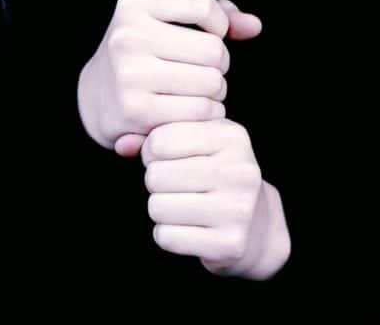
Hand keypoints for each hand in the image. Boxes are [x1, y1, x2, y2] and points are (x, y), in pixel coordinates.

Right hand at [77, 0, 261, 154]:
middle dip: (219, 63)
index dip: (219, 23)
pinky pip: (200, 110)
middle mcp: (128, 34)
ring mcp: (129, 72)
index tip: (211, 33)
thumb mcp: (170, 20)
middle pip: (214, 50)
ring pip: (211, 83)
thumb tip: (254, 26)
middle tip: (202, 69)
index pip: (202, 5)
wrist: (94, 97)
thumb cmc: (144, 52)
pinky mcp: (136, 109)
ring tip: (197, 88)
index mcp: (135, 3)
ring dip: (215, 90)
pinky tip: (191, 108)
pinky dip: (206, 113)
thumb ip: (217, 15)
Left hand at [142, 119, 290, 279]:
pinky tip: (187, 227)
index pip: (160, 139)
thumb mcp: (197, 142)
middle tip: (175, 186)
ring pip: (157, 206)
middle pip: (155, 175)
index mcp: (232, 136)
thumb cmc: (216, 173)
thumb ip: (156, 136)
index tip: (167, 158)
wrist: (258, 225)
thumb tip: (121, 145)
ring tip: (181, 205)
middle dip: (156, 182)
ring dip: (160, 208)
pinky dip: (167, 234)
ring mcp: (237, 208)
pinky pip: (167, 237)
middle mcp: (239, 169)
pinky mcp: (228, 243)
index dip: (152, 151)